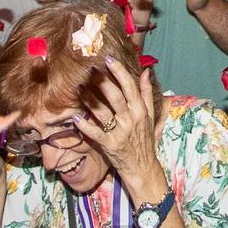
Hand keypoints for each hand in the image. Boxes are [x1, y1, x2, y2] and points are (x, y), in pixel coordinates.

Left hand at [75, 57, 165, 203]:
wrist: (143, 167)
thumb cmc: (145, 139)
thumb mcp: (151, 116)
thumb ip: (147, 93)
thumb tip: (146, 71)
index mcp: (140, 110)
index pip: (130, 86)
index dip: (119, 71)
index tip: (108, 59)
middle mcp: (130, 119)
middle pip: (115, 96)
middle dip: (102, 81)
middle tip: (90, 70)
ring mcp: (119, 133)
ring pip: (102, 112)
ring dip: (89, 99)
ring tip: (79, 88)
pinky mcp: (108, 145)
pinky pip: (94, 133)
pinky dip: (84, 125)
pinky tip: (75, 116)